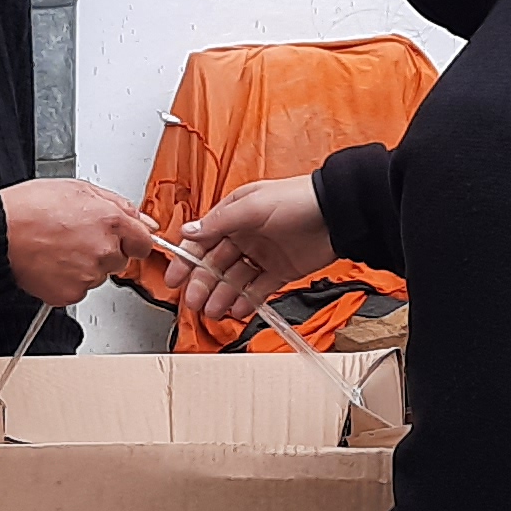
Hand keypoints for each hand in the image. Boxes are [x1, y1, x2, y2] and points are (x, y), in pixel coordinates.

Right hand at [1, 179, 160, 305]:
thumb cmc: (29, 208)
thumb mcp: (78, 189)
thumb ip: (118, 205)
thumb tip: (143, 220)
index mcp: (111, 221)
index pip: (144, 242)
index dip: (131, 239)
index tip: (121, 239)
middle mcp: (104, 250)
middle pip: (119, 259)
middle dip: (104, 251)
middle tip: (76, 238)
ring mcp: (88, 275)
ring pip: (99, 275)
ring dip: (85, 265)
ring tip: (58, 248)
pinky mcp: (71, 293)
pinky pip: (79, 289)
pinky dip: (68, 280)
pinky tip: (52, 263)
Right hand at [178, 175, 330, 321]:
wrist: (336, 213)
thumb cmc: (297, 199)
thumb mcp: (252, 205)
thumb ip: (220, 222)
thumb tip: (190, 231)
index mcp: (234, 215)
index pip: (202, 240)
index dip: (187, 260)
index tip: (174, 279)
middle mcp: (245, 235)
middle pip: (216, 264)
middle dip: (203, 284)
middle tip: (194, 302)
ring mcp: (262, 254)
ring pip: (235, 279)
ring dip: (222, 295)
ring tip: (215, 311)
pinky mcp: (281, 271)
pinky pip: (258, 288)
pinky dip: (247, 300)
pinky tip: (237, 310)